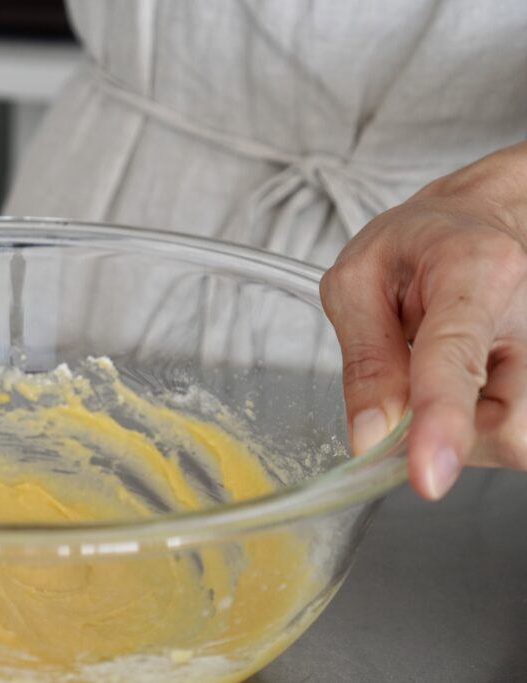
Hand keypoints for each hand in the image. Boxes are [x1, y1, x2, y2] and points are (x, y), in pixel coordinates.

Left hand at [321, 143, 526, 499]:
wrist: (481, 224)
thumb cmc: (418, 246)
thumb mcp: (359, 280)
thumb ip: (364, 359)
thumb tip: (370, 436)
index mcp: (477, 270)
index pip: (457, 358)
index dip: (441, 420)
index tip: (429, 474)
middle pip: (501, 423)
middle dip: (446, 426)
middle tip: (418, 367)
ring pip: (511, 439)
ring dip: (463, 424)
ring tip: (449, 363)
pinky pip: (515, 436)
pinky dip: (480, 421)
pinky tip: (475, 377)